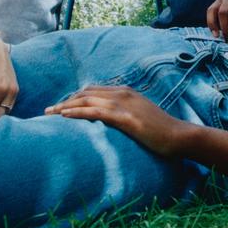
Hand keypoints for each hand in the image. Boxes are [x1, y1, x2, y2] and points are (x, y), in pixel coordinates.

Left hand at [45, 85, 189, 154]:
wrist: (179, 136)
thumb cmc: (161, 132)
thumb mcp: (140, 118)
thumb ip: (125, 115)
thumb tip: (110, 123)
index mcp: (125, 93)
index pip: (92, 91)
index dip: (74, 98)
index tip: (60, 107)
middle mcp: (123, 94)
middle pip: (85, 93)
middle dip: (65, 101)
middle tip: (48, 111)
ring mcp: (124, 104)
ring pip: (87, 100)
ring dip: (65, 106)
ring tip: (50, 114)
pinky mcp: (126, 117)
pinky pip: (96, 112)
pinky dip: (78, 112)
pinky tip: (65, 117)